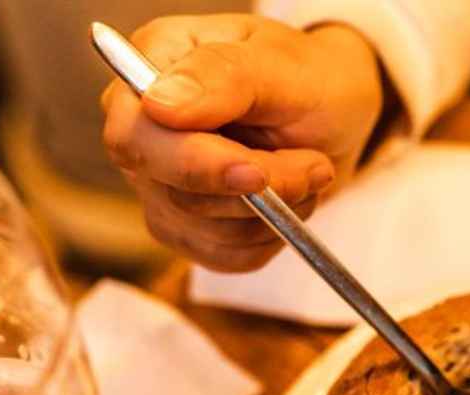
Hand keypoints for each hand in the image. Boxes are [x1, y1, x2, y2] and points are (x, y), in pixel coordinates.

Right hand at [101, 15, 382, 271]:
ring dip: (274, 211)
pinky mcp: (185, 226)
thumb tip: (158, 104)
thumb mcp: (283, 64)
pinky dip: (270, 235)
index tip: (254, 173)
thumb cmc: (307, 76)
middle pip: (174, 193)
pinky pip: (223, 255)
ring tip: (309, 169)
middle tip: (315, 165)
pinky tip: (290, 199)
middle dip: (257, 190)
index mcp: (151, 63)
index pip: (135, 135)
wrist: (334, 112)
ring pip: (204, 230)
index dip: (192, 165)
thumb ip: (223, 75)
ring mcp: (157, 182)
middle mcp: (142, 126)